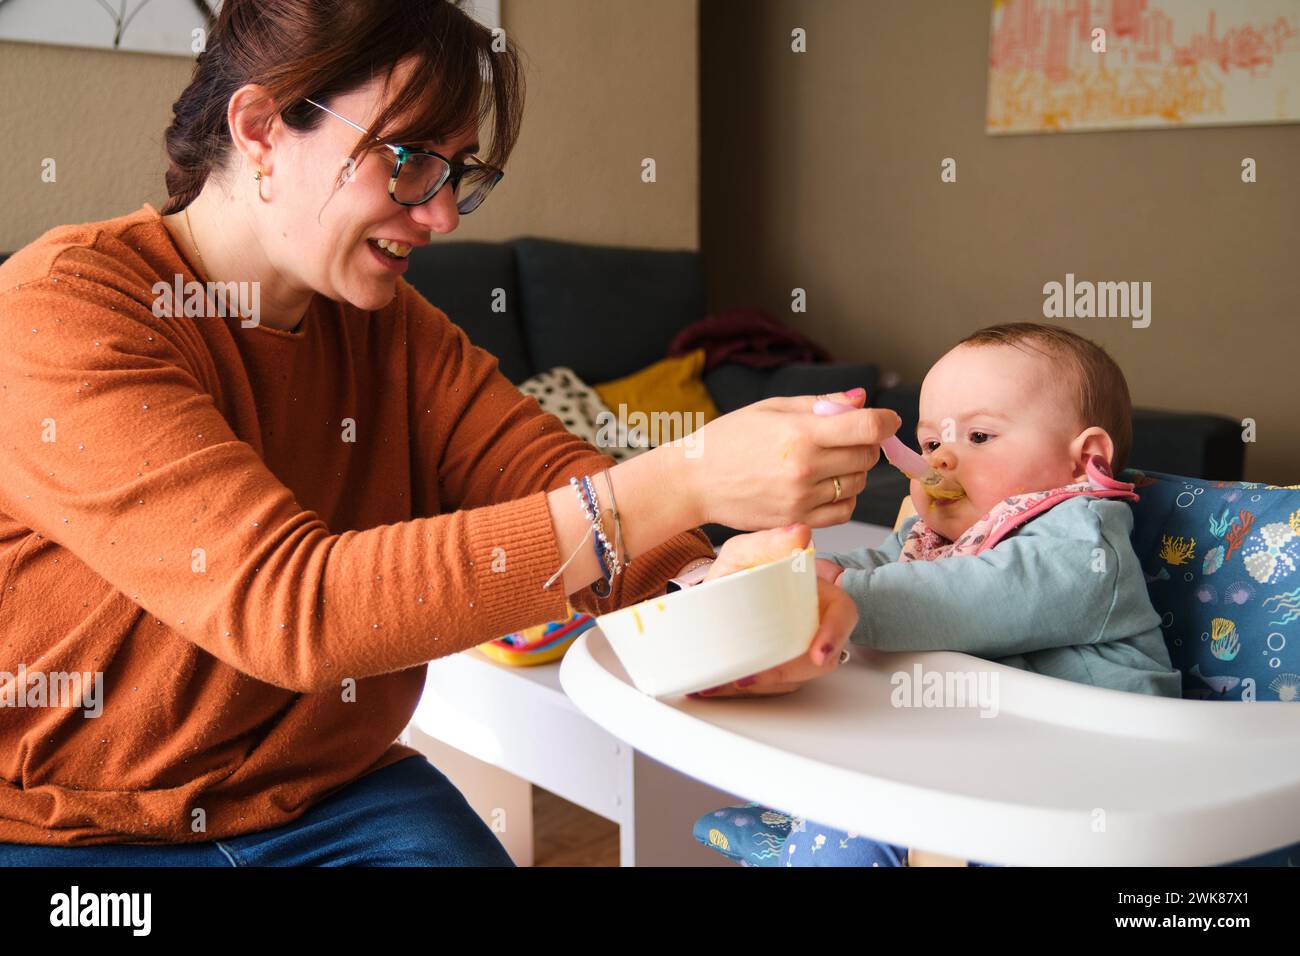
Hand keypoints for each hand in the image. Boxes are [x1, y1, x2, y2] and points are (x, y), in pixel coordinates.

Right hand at [679, 388, 900, 531]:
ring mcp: (801, 499)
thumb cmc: (730, 439)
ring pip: (858, 484)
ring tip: (826, 461)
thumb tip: (862, 399)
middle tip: (845, 438)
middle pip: (867, 456)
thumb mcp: (773, 408)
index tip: (887, 420)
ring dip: (853, 471)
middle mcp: (804, 468)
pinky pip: (843, 511)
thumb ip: (822, 403)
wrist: (694, 480)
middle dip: (865, 444)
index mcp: (800, 433)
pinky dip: (843, 497)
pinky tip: (824, 485)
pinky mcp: (797, 521)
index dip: (886, 421)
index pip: (867, 427)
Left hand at [691, 525, 858, 697]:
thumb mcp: (746, 552)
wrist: (712, 593)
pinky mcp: (777, 670)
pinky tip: (715, 686)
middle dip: (783, 673)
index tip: (818, 654)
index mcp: (817, 595)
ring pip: (791, 679)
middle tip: (747, 676)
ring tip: (723, 682)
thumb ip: (769, 541)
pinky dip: (740, 689)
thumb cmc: (738, 571)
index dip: (833, 635)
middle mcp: (812, 626)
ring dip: (758, 686)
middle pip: (815, 660)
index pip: (841, 616)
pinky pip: (768, 687)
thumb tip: (799, 534)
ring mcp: (796, 650)